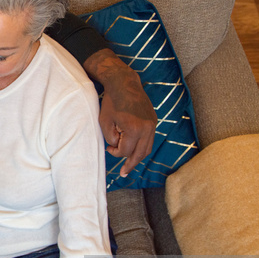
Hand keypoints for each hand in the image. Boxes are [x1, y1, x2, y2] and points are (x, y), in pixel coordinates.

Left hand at [84, 49, 156, 176]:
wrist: (124, 83)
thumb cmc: (111, 102)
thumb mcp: (105, 122)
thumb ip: (111, 138)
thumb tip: (118, 147)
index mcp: (134, 129)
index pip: (125, 151)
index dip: (115, 152)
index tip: (108, 148)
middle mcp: (147, 128)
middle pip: (140, 154)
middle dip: (131, 165)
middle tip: (123, 174)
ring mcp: (152, 124)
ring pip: (147, 148)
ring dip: (138, 157)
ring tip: (129, 166)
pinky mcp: (153, 120)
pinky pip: (149, 139)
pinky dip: (142, 147)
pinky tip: (135, 151)